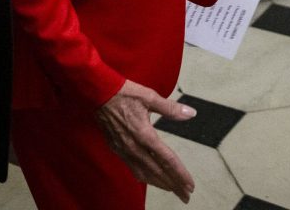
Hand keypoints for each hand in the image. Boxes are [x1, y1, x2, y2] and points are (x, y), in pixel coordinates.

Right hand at [94, 79, 196, 202]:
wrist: (98, 93)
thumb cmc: (124, 93)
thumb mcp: (150, 97)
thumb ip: (171, 109)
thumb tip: (191, 113)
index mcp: (145, 135)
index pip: (167, 160)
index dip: (180, 174)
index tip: (190, 186)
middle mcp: (134, 146)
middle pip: (158, 172)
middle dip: (174, 185)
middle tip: (186, 196)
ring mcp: (124, 149)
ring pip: (144, 173)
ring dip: (159, 183)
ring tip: (172, 189)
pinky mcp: (116, 148)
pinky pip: (132, 168)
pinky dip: (144, 176)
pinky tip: (149, 177)